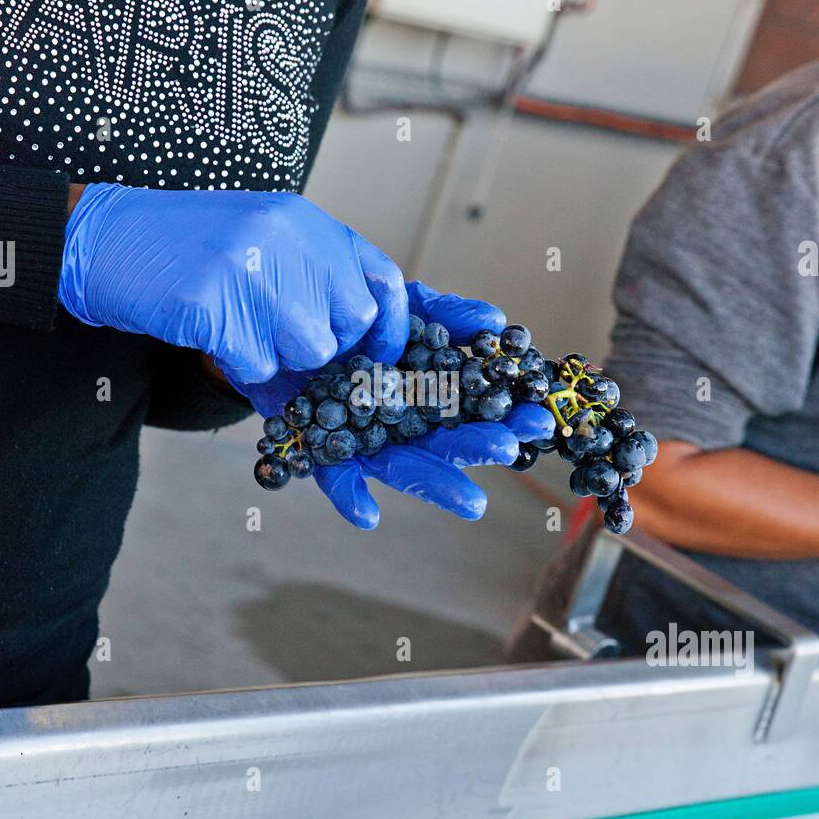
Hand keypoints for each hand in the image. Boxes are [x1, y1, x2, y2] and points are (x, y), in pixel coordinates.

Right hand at [58, 186, 408, 386]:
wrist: (109, 240)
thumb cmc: (191, 250)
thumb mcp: (266, 244)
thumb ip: (316, 282)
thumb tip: (367, 349)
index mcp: (306, 222)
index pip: (383, 279)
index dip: (391, 326)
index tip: (381, 356)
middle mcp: (287, 238)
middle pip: (351, 324)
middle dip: (326, 347)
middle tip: (284, 338)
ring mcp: (250, 269)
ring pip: (309, 350)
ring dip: (280, 356)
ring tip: (242, 327)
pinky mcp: (214, 304)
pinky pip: (257, 364)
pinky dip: (239, 363)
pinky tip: (214, 333)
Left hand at [246, 280, 555, 529]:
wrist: (280, 316)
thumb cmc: (352, 316)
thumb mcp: (402, 304)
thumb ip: (445, 312)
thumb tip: (496, 321)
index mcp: (429, 392)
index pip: (476, 408)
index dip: (507, 414)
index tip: (538, 418)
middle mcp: (402, 424)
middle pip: (445, 443)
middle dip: (477, 448)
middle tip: (508, 448)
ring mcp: (365, 440)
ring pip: (403, 467)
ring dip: (436, 484)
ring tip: (472, 504)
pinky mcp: (320, 449)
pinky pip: (336, 477)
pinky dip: (350, 496)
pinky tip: (367, 514)